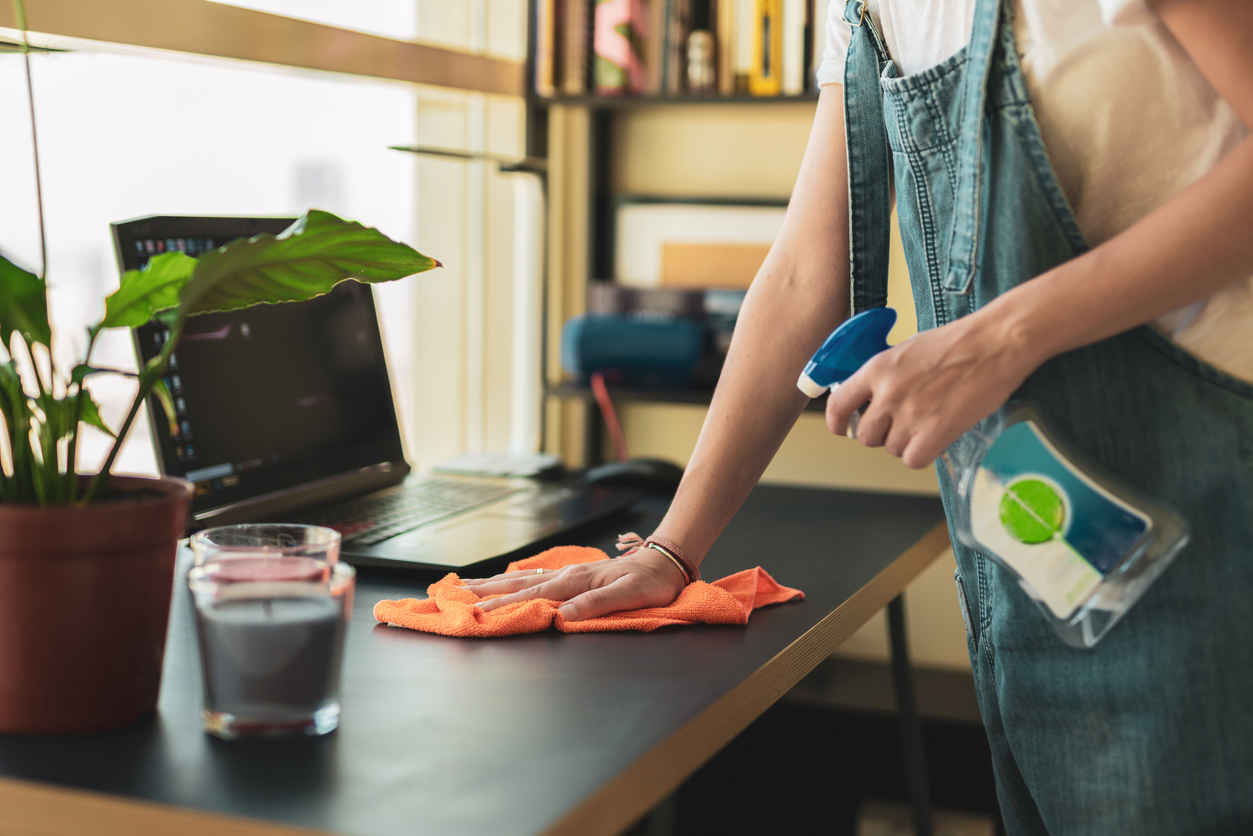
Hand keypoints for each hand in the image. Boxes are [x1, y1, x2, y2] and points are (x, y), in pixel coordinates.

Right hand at [461, 548, 687, 621]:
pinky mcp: (575, 576)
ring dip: (494, 582)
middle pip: (518, 583)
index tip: (475, 611)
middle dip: (485, 589)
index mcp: (575, 582)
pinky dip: (515, 580)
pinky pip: (537, 579)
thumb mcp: (630, 596)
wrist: (666, 562)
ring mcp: (570, 574)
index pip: (531, 596)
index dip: (502, 604)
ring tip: (468, 585)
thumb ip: (596, 605)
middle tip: (455, 592)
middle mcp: (567, 576)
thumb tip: (563, 616)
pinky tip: (506, 581)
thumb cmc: (652, 582)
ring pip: (524, 579)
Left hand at [825, 312, 1042, 467]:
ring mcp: (910, 414)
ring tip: (927, 424)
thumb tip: (874, 396)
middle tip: (901, 426)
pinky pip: (913, 459)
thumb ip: (886, 374)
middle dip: (881, 435)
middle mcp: (888, 393)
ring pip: (891, 448)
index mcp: (877, 368)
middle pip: (866, 435)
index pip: (838, 405)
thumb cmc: (958, 342)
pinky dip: (923, 454)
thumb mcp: (908, 349)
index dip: (837, 422)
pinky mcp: (935, 432)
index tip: (843, 429)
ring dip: (906, 443)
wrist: (996, 343)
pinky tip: (936, 439)